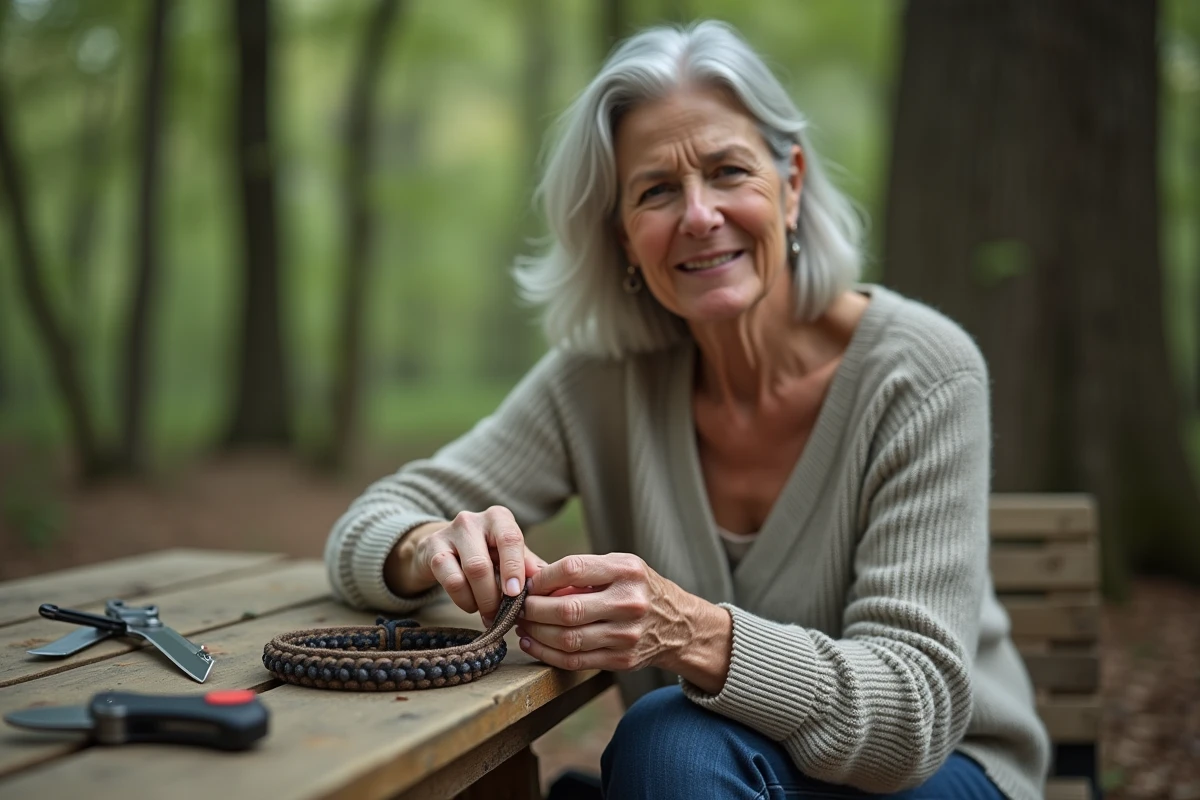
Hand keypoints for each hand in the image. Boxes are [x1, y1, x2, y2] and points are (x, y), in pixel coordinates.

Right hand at [391, 506, 545, 624]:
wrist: (444, 549)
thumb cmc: (487, 554)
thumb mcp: (510, 557)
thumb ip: (529, 568)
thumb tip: (550, 585)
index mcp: (499, 518)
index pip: (510, 539)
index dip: (514, 569)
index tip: (516, 594)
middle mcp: (473, 520)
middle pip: (483, 564)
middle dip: (494, 597)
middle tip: (502, 616)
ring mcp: (449, 533)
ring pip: (467, 574)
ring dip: (480, 601)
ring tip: (488, 613)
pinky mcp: (431, 549)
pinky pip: (449, 581)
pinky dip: (463, 600)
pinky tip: (470, 605)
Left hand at [515, 553, 730, 688]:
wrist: (679, 625)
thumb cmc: (639, 589)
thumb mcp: (622, 567)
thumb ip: (585, 572)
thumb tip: (535, 581)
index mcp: (627, 571)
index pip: (572, 569)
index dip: (543, 578)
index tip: (529, 584)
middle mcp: (629, 602)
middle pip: (566, 609)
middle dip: (532, 610)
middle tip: (517, 608)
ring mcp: (626, 635)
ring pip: (566, 638)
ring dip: (535, 633)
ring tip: (522, 625)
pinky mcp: (621, 659)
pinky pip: (574, 660)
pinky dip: (546, 654)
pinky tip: (533, 643)